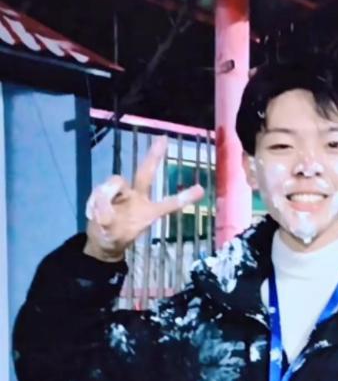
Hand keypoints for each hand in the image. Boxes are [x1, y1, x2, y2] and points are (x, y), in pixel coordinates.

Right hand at [84, 136, 203, 261]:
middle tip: (163, 139)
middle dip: (154, 157)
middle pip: (146, 174)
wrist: (100, 241)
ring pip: (115, 182)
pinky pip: (99, 190)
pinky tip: (92, 212)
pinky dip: (93, 202)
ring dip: (104, 197)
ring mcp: (123, 193)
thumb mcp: (111, 237)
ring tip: (98, 216)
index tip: (201, 189)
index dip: (183, 198)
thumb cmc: (113, 239)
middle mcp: (138, 198)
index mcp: (148, 213)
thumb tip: (103, 205)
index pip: (168, 204)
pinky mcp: (107, 191)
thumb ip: (107, 222)